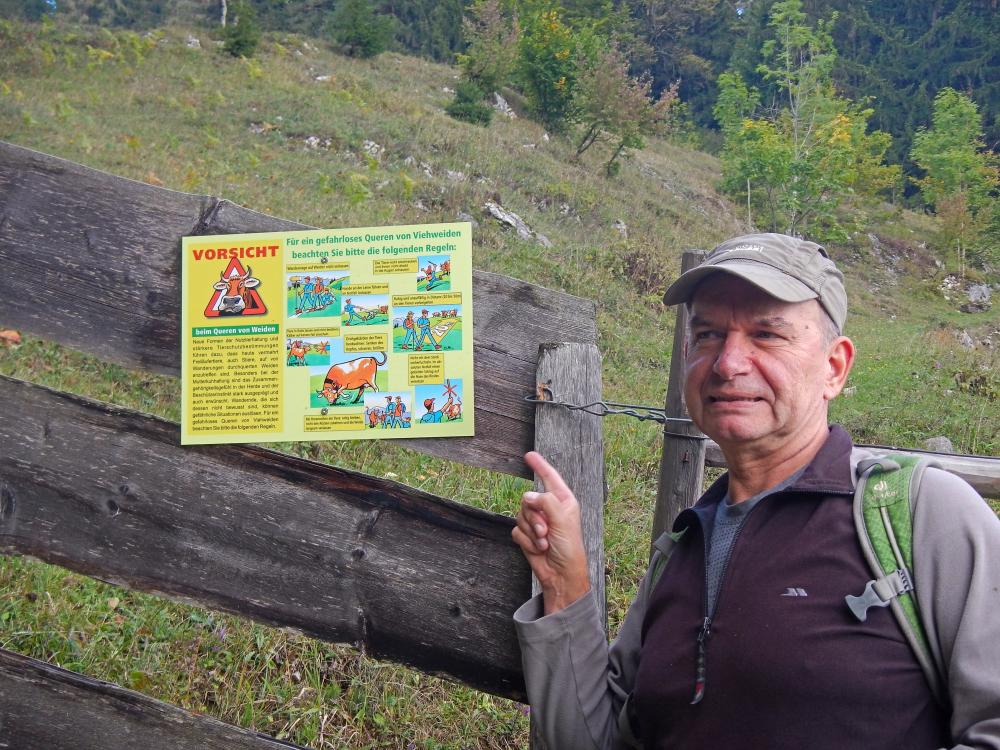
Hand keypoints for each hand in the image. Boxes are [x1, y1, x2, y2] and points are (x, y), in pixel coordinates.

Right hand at [512, 451, 590, 614]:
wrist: (560, 574)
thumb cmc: (569, 548)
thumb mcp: (562, 521)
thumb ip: (546, 503)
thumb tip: (528, 496)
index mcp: (563, 501)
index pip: (550, 478)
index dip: (540, 466)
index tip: (529, 455)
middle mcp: (549, 509)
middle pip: (528, 500)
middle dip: (534, 518)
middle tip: (545, 531)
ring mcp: (537, 522)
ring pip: (521, 515)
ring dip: (531, 532)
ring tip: (544, 543)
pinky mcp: (527, 535)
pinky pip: (517, 530)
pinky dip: (526, 541)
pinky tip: (538, 549)